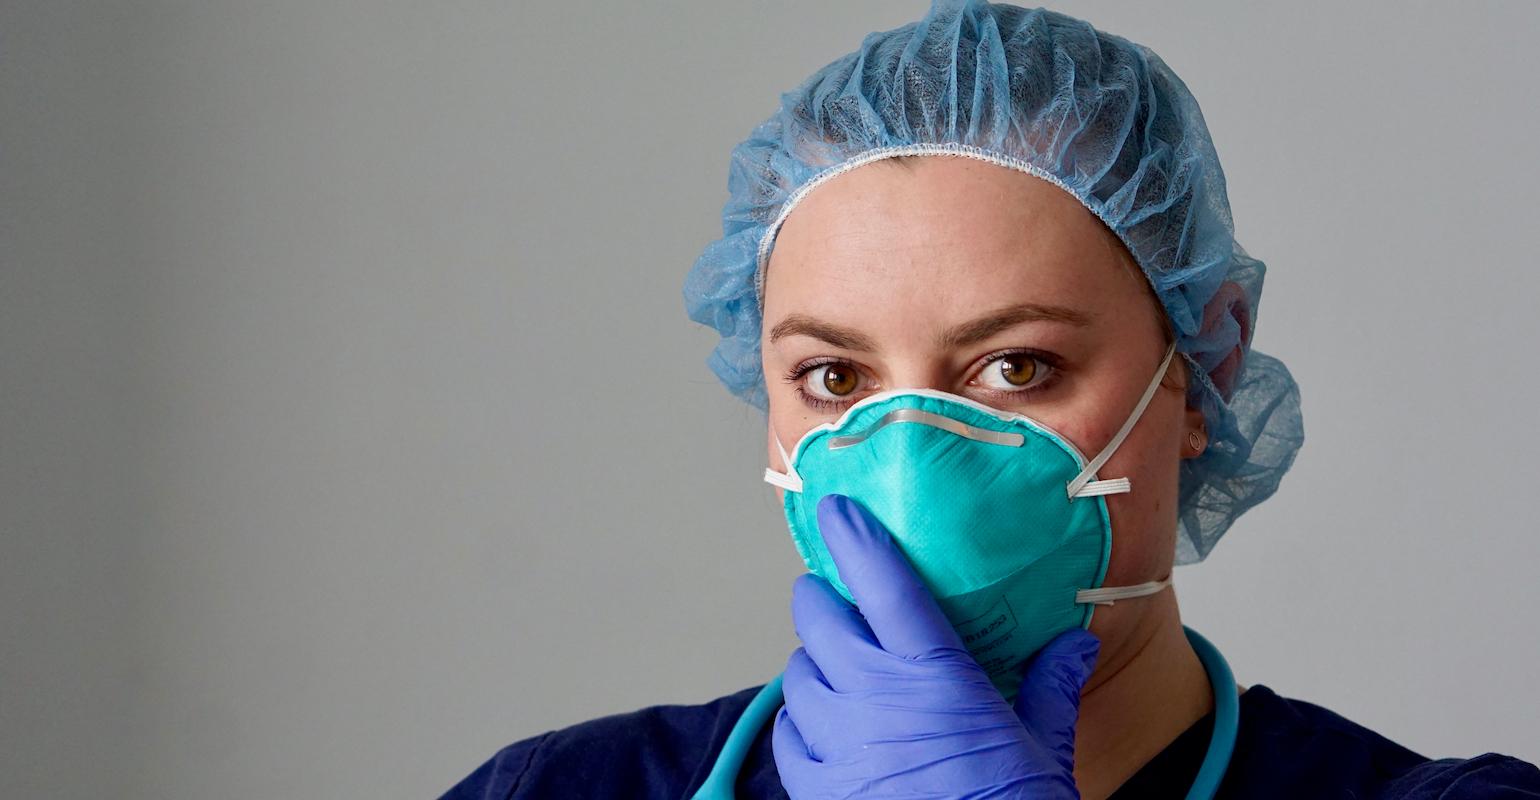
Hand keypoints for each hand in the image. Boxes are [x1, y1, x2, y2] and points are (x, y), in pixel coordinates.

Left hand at [772, 493, 1099, 798]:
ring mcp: (835, 743)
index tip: (837, 512)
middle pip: (817, 617)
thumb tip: (1075, 644)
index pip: (879, 578)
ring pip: (797, 675)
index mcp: (932, 671)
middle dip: (823, 601)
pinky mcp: (812, 789)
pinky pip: (787, 736)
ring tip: (840, 675)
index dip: (852, 536)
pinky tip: (826, 733)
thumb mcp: (1044, 747)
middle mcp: (871, 695)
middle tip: (839, 603)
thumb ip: (1051, 686)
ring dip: (814, 668)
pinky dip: (801, 727)